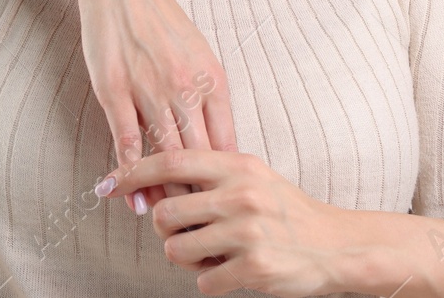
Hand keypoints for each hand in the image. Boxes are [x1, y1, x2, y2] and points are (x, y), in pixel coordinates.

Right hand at [19, 0, 237, 208]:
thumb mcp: (199, 55)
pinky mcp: (116, 92)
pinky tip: (132, 195)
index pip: (225, 141)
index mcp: (213, 79)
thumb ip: (208, 95)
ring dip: (164, 190)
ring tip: (164, 218)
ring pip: (163, 154)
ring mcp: (150, 91)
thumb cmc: (162, 23)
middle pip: (198, 154)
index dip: (224, 177)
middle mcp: (187, 87)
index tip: (223, 201)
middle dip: (198, 191)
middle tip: (198, 222)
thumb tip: (216, 139)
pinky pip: (127, 141)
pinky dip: (131, 172)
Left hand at [97, 149, 345, 296]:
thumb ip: (212, 176)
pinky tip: (236, 271)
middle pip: (165, 214)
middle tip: (191, 235)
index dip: (133, 171)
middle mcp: (242, 194)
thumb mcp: (255, 179)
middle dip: (168, 232)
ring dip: (190, 261)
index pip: (172, 161)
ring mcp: (248, 231)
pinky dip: (214, 282)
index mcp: (239, 166)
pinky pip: (203, 283)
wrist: (337, 246)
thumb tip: (156, 183)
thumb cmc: (288, 213)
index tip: (106, 184)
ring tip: (217, 254)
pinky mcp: (254, 267)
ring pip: (177, 252)